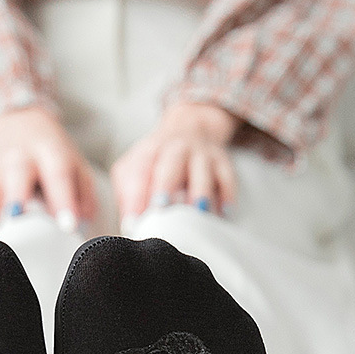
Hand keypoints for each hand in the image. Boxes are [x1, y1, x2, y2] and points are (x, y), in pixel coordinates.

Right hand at [0, 105, 98, 232]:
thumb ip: (83, 194)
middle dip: (16, 193)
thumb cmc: (52, 154)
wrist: (22, 125)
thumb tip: (84, 219)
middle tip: (16, 213)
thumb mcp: (76, 167)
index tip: (68, 224)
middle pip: (17, 171)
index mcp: (51, 152)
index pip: (59, 174)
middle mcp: (21, 155)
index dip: (63, 199)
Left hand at [109, 101, 241, 222]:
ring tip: (196, 214)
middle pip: (172, 164)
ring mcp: (201, 153)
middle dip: (166, 187)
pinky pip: (227, 178)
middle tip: (161, 210)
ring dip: (199, 193)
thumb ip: (127, 193)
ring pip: (202, 171)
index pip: (140, 171)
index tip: (132, 221)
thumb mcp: (134, 168)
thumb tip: (129, 225)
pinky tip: (223, 215)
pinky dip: (226, 196)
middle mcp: (177, 147)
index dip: (135, 196)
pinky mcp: (222, 161)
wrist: (190, 128)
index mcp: (150, 150)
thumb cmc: (156, 160)